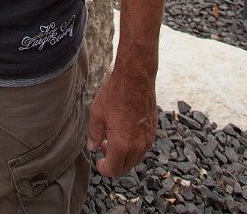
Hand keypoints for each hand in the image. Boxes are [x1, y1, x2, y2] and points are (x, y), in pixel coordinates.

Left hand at [87, 63, 157, 177]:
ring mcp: (147, 138)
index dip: (103, 168)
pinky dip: (133, 146)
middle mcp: (137, 146)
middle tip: (104, 146)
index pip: (113, 170)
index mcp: (121, 145)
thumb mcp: (97, 114)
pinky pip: (143, 147)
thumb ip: (94, 135)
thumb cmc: (115, 93)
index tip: (99, 160)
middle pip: (125, 168)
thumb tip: (92, 147)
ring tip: (113, 137)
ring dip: (124, 155)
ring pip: (135, 158)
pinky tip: (125, 131)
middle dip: (114, 163)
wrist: (136, 77)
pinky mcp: (153, 130)